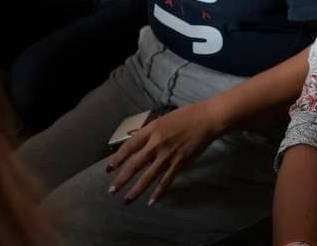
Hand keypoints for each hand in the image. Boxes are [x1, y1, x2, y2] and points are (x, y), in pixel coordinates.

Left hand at [106, 101, 223, 204]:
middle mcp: (157, 143)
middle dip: (122, 179)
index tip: (109, 169)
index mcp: (152, 130)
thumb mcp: (164, 118)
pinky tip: (152, 201)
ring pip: (148, 176)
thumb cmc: (187, 115)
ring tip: (126, 200)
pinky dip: (159, 191)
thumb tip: (132, 134)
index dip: (117, 158)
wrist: (207, 119)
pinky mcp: (180, 162)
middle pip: (135, 164)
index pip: (129, 146)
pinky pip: (167, 179)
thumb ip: (148, 129)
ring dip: (136, 190)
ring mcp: (168, 154)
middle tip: (112, 190)